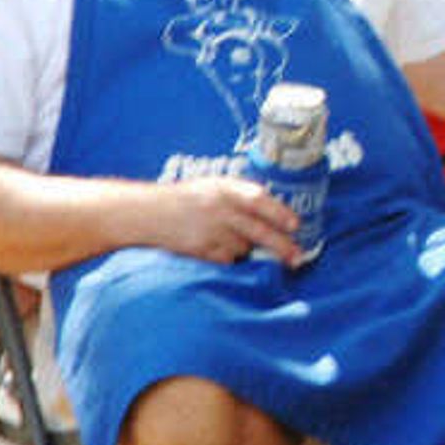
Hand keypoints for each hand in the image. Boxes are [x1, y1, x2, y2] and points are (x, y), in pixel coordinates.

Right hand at [135, 175, 303, 267]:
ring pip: (244, 247)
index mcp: (224, 189)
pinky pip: (228, 259)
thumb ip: (241, 193)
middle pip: (259, 231)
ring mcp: (210, 231)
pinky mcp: (201, 250)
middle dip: (282, 246)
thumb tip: (274, 207)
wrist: (148, 213)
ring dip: (249, 249)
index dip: (279, 214)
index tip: (295, 225)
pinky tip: (222, 248)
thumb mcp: (213, 185)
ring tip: (236, 240)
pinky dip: (231, 257)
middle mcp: (219, 209)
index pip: (259, 200)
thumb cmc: (186, 198)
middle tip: (297, 258)